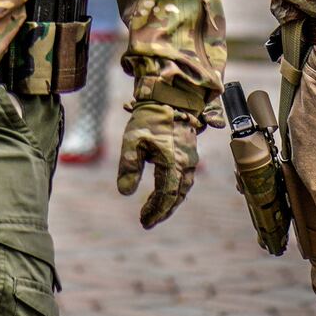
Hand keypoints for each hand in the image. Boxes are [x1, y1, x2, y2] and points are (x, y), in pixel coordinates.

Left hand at [116, 100, 199, 227]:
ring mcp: (190, 157)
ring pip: (184, 187)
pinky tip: (167, 189)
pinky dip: (177, 189)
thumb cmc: (150, 118)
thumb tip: (125, 193)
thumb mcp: (133, 140)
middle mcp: (186, 163)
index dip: (155, 211)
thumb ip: (129, 167)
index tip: (143, 221)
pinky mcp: (190, 151)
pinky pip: (187, 177)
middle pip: (177, 195)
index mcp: (173, 163)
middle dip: (163, 210)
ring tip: (157, 210)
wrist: (170, 95)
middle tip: (148, 221)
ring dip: (171, 201)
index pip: (166, 196)